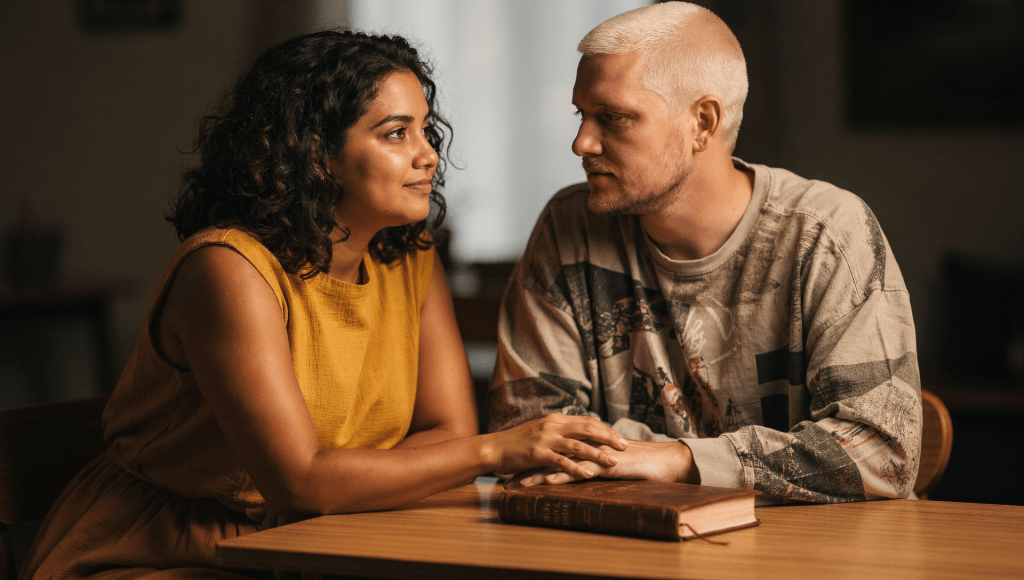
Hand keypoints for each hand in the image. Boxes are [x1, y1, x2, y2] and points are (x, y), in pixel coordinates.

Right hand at [487, 414, 627, 480]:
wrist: (494, 448)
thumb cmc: (517, 442)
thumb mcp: (540, 430)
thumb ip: (559, 431)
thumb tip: (579, 432)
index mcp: (555, 419)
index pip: (586, 421)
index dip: (605, 428)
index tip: (619, 436)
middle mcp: (552, 426)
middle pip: (587, 429)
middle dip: (608, 437)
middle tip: (625, 446)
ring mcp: (545, 440)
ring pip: (578, 445)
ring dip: (597, 454)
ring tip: (614, 461)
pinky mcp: (537, 454)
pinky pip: (561, 461)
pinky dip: (576, 468)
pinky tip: (589, 474)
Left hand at [516, 440, 698, 486]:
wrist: (666, 461)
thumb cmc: (640, 463)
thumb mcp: (611, 460)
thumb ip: (594, 460)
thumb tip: (579, 468)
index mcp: (587, 444)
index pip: (555, 449)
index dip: (534, 458)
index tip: (514, 467)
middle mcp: (588, 446)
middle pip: (551, 454)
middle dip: (528, 466)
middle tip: (506, 477)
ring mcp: (596, 455)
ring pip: (560, 463)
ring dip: (538, 473)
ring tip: (518, 484)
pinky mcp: (605, 465)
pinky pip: (580, 470)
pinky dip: (562, 475)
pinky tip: (547, 481)